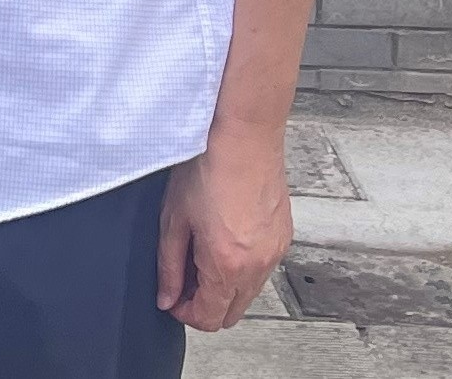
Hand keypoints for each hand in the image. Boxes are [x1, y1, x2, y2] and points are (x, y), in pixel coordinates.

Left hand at [159, 117, 289, 328]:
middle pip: (232, 313)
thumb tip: (167, 297)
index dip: (186, 314)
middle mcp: (257, 266)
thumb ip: (169, 266)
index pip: (209, 318)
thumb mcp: (174, 218)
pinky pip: (263, 269)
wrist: (244, 133)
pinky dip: (244, 267)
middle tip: (185, 278)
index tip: (173, 298)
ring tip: (203, 252)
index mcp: (226, 265)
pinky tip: (226, 237)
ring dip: (225, 286)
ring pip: (249, 292)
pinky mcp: (284, 236)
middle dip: (206, 304)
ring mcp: (275, 252)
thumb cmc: (207, 165)